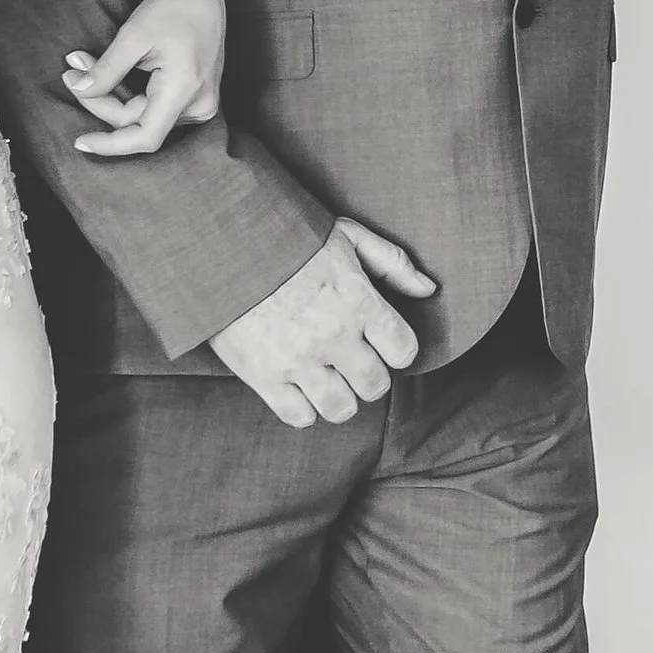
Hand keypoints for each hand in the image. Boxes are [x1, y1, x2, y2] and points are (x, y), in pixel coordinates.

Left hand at [62, 0, 224, 158]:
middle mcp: (198, 104)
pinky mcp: (192, 98)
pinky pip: (154, 107)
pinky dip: (127, 94)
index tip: (81, 141)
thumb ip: (108, 69)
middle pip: (138, 121)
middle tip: (72, 70)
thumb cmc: (173, 7)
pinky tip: (107, 74)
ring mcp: (198, 103)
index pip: (145, 137)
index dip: (111, 145)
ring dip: (111, 95)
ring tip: (84, 64)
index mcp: (186, 89)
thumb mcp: (134, 35)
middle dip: (100, 99)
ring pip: (143, 115)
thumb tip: (80, 90)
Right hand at [209, 218, 436, 426]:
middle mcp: (333, 335)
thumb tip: (428, 290)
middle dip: (369, 375)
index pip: (403, 350)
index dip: (397, 349)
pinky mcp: (264, 376)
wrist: (223, 245)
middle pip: (375, 385)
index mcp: (358, 301)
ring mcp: (298, 360)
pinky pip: (299, 416)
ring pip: (341, 408)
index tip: (381, 342)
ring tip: (328, 378)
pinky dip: (303, 408)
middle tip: (352, 360)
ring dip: (340, 397)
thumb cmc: (288, 238)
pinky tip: (299, 387)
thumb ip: (392, 263)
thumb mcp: (346, 236)